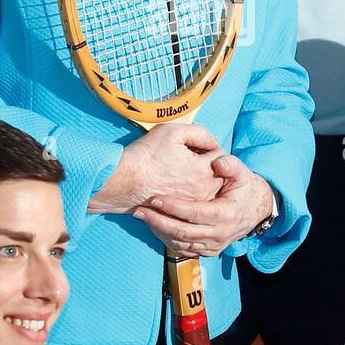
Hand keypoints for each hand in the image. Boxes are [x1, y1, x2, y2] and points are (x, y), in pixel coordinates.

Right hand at [89, 122, 222, 214]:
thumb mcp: (174, 131)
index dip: (208, 146)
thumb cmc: (147, 155)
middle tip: (189, 158)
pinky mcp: (181, 212)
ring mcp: (192, 204)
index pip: (220, 155)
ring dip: (201, 179)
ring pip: (207, 189)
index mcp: (205, 170)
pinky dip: (190, 193)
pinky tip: (175, 184)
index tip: (194, 146)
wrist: (124, 181)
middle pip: (217, 174)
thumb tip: (212, 141)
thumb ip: (200, 133)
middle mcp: (203, 190)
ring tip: (182, 171)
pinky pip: (194, 201)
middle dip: (208, 165)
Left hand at [134, 153, 273, 255]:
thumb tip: (218, 162)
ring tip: (142, 217)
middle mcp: (219, 234)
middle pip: (182, 232)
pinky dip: (166, 240)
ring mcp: (213, 245)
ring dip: (159, 231)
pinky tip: (153, 227)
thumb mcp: (242, 173)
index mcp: (225, 214)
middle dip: (158, 221)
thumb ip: (231, 165)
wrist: (256, 209)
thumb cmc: (244, 187)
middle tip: (139, 210)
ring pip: (180, 243)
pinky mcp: (208, 251)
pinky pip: (183, 249)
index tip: (154, 197)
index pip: (194, 213)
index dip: (173, 206)